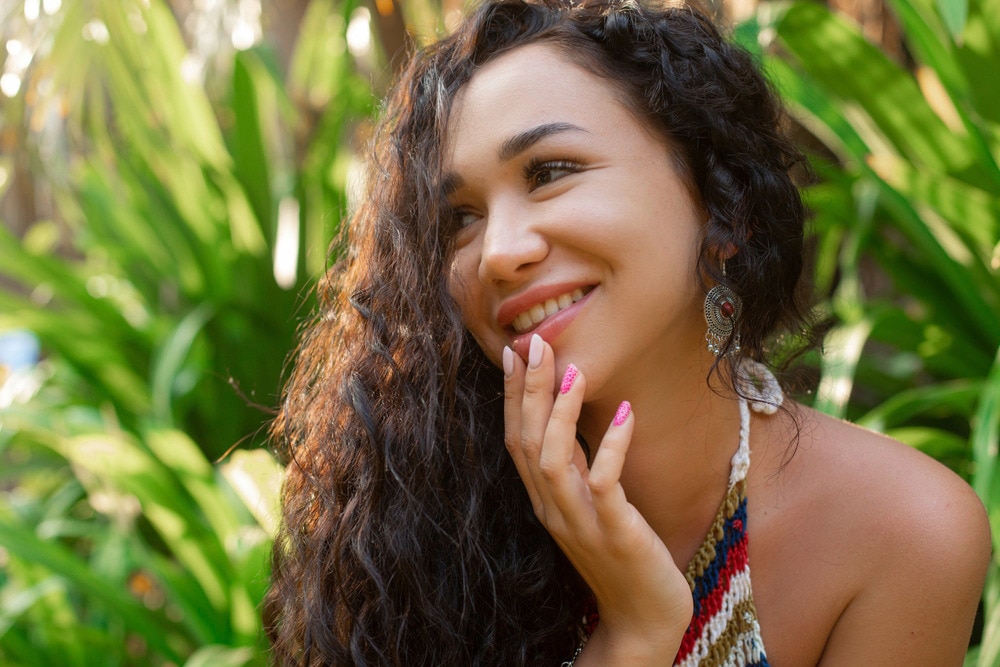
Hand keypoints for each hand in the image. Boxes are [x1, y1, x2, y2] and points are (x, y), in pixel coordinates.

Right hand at [503, 335, 692, 663]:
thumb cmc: (620, 557)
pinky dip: (610, 446)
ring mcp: (581, 522)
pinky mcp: (614, 533)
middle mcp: (553, 509)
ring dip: (559, 413)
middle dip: (529, 391)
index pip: (517, 440)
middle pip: (527, 442)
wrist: (642, 619)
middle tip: (535, 344)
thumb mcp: (590, 505)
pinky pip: (605, 484)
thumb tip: (570, 419)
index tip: (515, 354)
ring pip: (553, 461)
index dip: (513, 396)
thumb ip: (578, 468)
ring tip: (573, 370)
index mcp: (545, 500)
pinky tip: (624, 412)